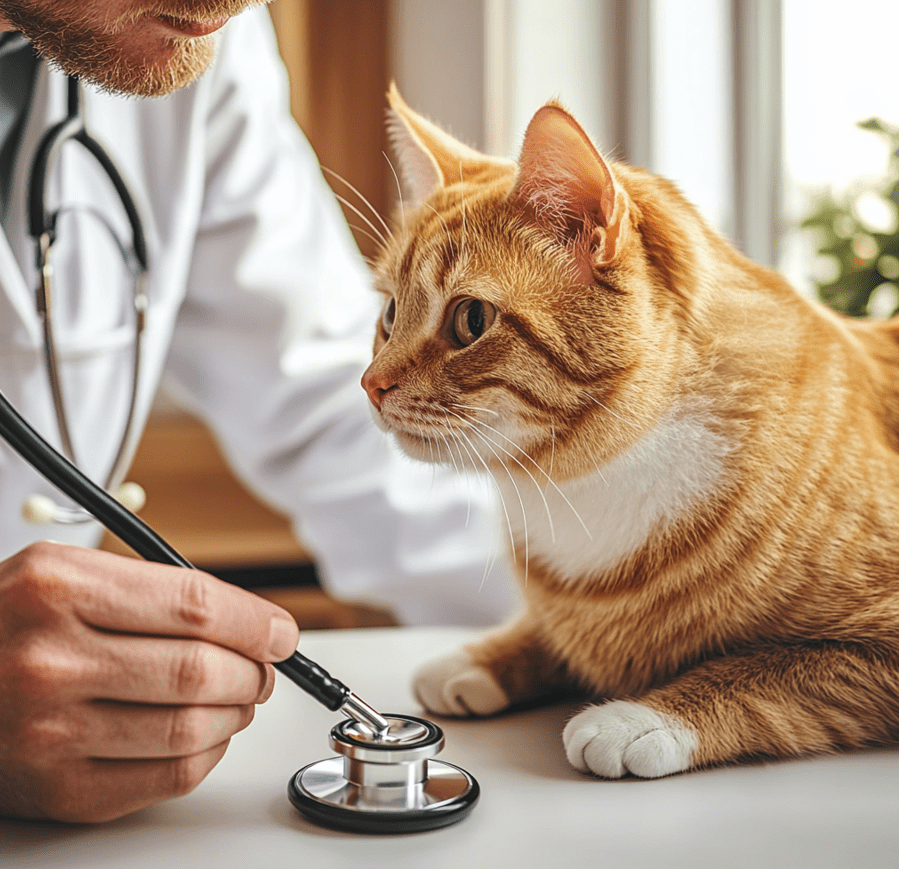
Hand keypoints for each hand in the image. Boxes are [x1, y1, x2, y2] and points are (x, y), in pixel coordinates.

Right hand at [0, 542, 299, 822]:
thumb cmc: (11, 624)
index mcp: (59, 589)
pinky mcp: (56, 788)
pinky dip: (207, 754)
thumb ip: (156, 590)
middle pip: (202, 671)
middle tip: (262, 667)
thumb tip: (253, 623)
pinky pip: (168, 777)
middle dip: (254, 671)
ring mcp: (49, 731)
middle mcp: (51, 660)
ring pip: (193, 728)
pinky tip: (204, 732)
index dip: (255, 622)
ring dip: (237, 713)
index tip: (280, 632)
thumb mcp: (66, 573)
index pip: (195, 606)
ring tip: (236, 697)